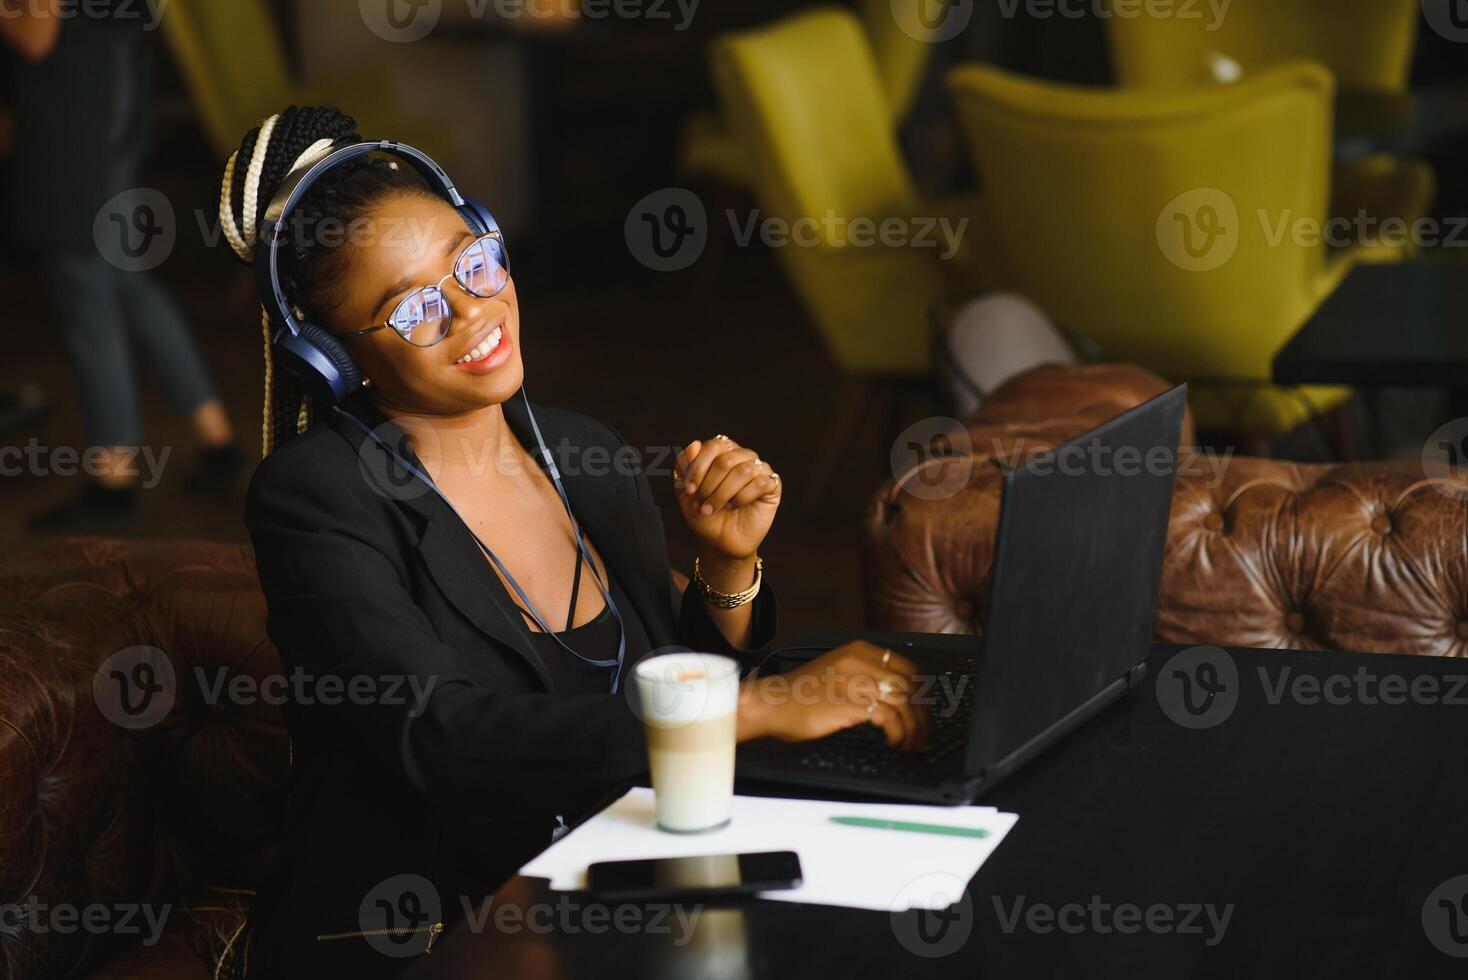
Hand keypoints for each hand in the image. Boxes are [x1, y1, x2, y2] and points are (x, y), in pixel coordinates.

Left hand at [674, 434, 780, 560]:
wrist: (719, 541)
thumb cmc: (704, 514)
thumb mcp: (685, 491)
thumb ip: (684, 466)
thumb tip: (694, 445)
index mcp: (723, 452)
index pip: (714, 446)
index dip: (699, 467)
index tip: (690, 490)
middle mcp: (742, 456)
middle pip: (726, 460)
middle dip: (710, 485)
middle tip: (703, 503)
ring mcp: (759, 470)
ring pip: (744, 471)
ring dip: (724, 494)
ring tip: (715, 508)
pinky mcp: (772, 485)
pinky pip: (760, 483)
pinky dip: (743, 497)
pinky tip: (734, 506)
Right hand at [737, 641, 928, 750]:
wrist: (771, 704)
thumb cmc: (801, 695)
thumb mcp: (837, 673)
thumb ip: (864, 676)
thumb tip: (898, 698)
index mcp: (858, 650)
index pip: (908, 667)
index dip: (921, 693)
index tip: (923, 712)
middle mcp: (859, 661)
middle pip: (910, 687)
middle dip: (922, 715)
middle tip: (922, 734)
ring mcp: (854, 681)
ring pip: (903, 703)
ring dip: (912, 728)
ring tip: (909, 744)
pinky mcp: (848, 704)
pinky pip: (888, 718)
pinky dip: (897, 733)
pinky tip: (892, 742)